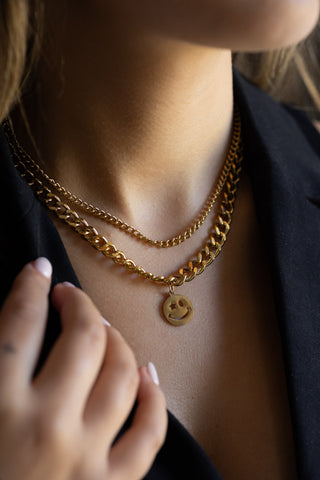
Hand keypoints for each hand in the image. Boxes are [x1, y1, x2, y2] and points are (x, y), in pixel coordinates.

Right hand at [0, 258, 166, 479]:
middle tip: (70, 296)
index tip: (37, 271)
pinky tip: (146, 374)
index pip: (19, 325)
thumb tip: (8, 330)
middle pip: (80, 340)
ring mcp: (85, 460)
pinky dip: (153, 398)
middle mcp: (45, 427)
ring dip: (115, 340)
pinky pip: (149, 435)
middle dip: (78, 305)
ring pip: (120, 374)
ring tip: (103, 328)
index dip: (30, 287)